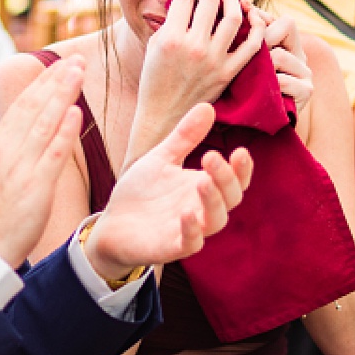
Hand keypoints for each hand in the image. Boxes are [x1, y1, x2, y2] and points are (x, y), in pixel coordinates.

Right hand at [0, 54, 85, 267]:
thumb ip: (16, 147)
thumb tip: (33, 125)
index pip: (22, 104)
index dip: (44, 81)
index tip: (62, 63)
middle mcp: (6, 151)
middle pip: (33, 106)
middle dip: (56, 79)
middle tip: (77, 57)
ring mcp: (19, 168)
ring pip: (43, 123)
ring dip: (63, 94)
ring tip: (80, 71)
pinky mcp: (34, 189)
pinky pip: (51, 156)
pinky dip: (64, 133)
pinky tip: (76, 113)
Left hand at [85, 103, 252, 280]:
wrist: (112, 223)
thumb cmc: (142, 192)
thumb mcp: (162, 158)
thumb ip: (185, 137)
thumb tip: (208, 106)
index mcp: (204, 187)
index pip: (235, 180)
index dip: (242, 168)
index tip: (239, 150)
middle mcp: (203, 209)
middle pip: (231, 198)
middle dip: (226, 178)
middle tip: (211, 157)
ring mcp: (190, 230)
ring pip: (216, 221)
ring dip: (212, 201)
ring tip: (202, 180)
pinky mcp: (172, 248)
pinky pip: (190, 243)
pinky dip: (192, 231)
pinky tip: (187, 214)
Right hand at [134, 0, 264, 137]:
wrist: (164, 116)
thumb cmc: (155, 80)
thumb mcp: (155, 45)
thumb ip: (170, 20)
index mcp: (171, 38)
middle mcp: (194, 47)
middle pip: (210, 2)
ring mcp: (214, 61)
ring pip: (234, 18)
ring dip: (233, 1)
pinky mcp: (228, 73)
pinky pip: (252, 45)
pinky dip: (256, 28)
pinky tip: (250, 18)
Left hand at [255, 6, 312, 122]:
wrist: (258, 127)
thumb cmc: (247, 89)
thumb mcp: (246, 59)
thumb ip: (248, 34)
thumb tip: (243, 2)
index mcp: (288, 45)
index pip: (283, 20)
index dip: (263, 17)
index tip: (244, 13)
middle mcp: (301, 56)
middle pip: (287, 27)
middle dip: (262, 37)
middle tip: (245, 51)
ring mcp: (306, 74)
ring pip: (280, 55)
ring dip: (262, 65)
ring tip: (249, 77)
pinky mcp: (306, 92)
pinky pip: (284, 80)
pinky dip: (270, 85)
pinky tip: (262, 93)